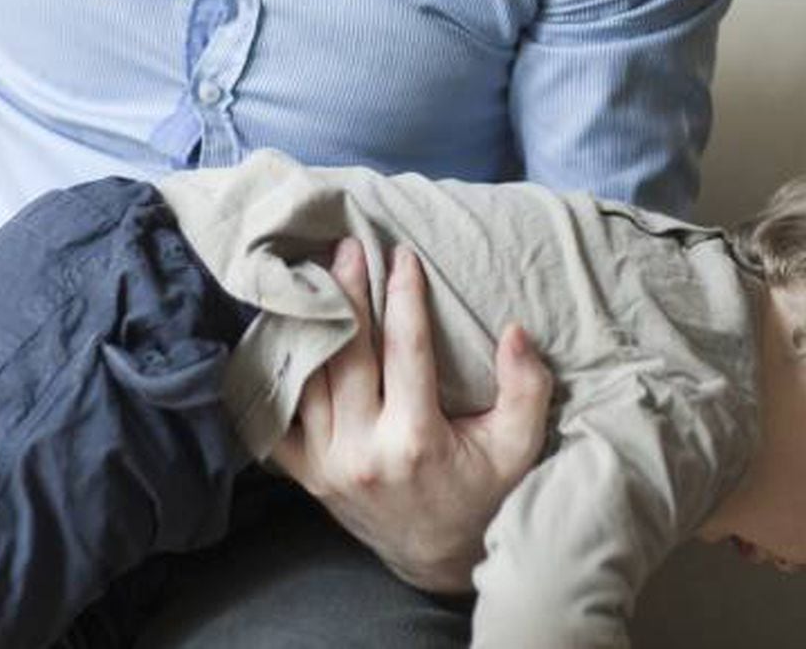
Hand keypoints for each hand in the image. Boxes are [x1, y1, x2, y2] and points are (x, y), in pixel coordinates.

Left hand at [268, 237, 553, 593]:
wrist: (438, 558)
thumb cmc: (482, 494)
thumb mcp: (519, 448)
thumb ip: (526, 389)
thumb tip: (514, 330)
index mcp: (415, 439)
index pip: (404, 350)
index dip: (403, 296)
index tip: (403, 255)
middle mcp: (364, 451)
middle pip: (347, 353)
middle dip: (347, 293)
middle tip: (347, 248)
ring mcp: (329, 465)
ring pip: (308, 379)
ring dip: (310, 323)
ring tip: (313, 276)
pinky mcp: (309, 475)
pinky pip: (279, 419)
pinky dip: (279, 377)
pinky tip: (283, 336)